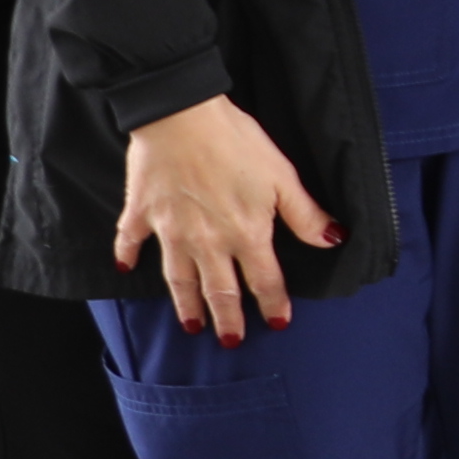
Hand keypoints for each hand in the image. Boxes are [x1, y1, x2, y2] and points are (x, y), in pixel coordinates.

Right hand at [112, 93, 340, 340]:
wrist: (182, 115)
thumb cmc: (236, 143)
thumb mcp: (282, 176)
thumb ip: (305, 214)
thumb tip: (333, 240)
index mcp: (245, 234)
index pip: (264, 279)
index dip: (273, 302)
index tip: (278, 322)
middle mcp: (207, 241)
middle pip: (219, 290)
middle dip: (227, 319)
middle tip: (230, 342)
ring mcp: (170, 230)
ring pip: (178, 278)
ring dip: (185, 303)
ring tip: (190, 325)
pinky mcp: (142, 212)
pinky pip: (131, 240)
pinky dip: (127, 255)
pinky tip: (125, 270)